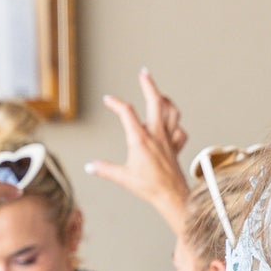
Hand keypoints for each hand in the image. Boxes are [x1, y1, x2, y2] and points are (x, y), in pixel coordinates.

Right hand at [85, 68, 191, 230]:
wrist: (173, 197)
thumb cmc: (150, 187)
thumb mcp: (123, 177)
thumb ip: (104, 169)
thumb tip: (90, 167)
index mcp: (140, 139)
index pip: (126, 112)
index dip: (116, 103)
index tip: (108, 100)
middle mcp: (156, 136)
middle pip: (156, 103)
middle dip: (149, 85)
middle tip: (144, 73)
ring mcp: (168, 141)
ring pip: (172, 113)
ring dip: (166, 101)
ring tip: (160, 94)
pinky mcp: (176, 148)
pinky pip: (180, 131)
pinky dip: (176, 125)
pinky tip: (171, 124)